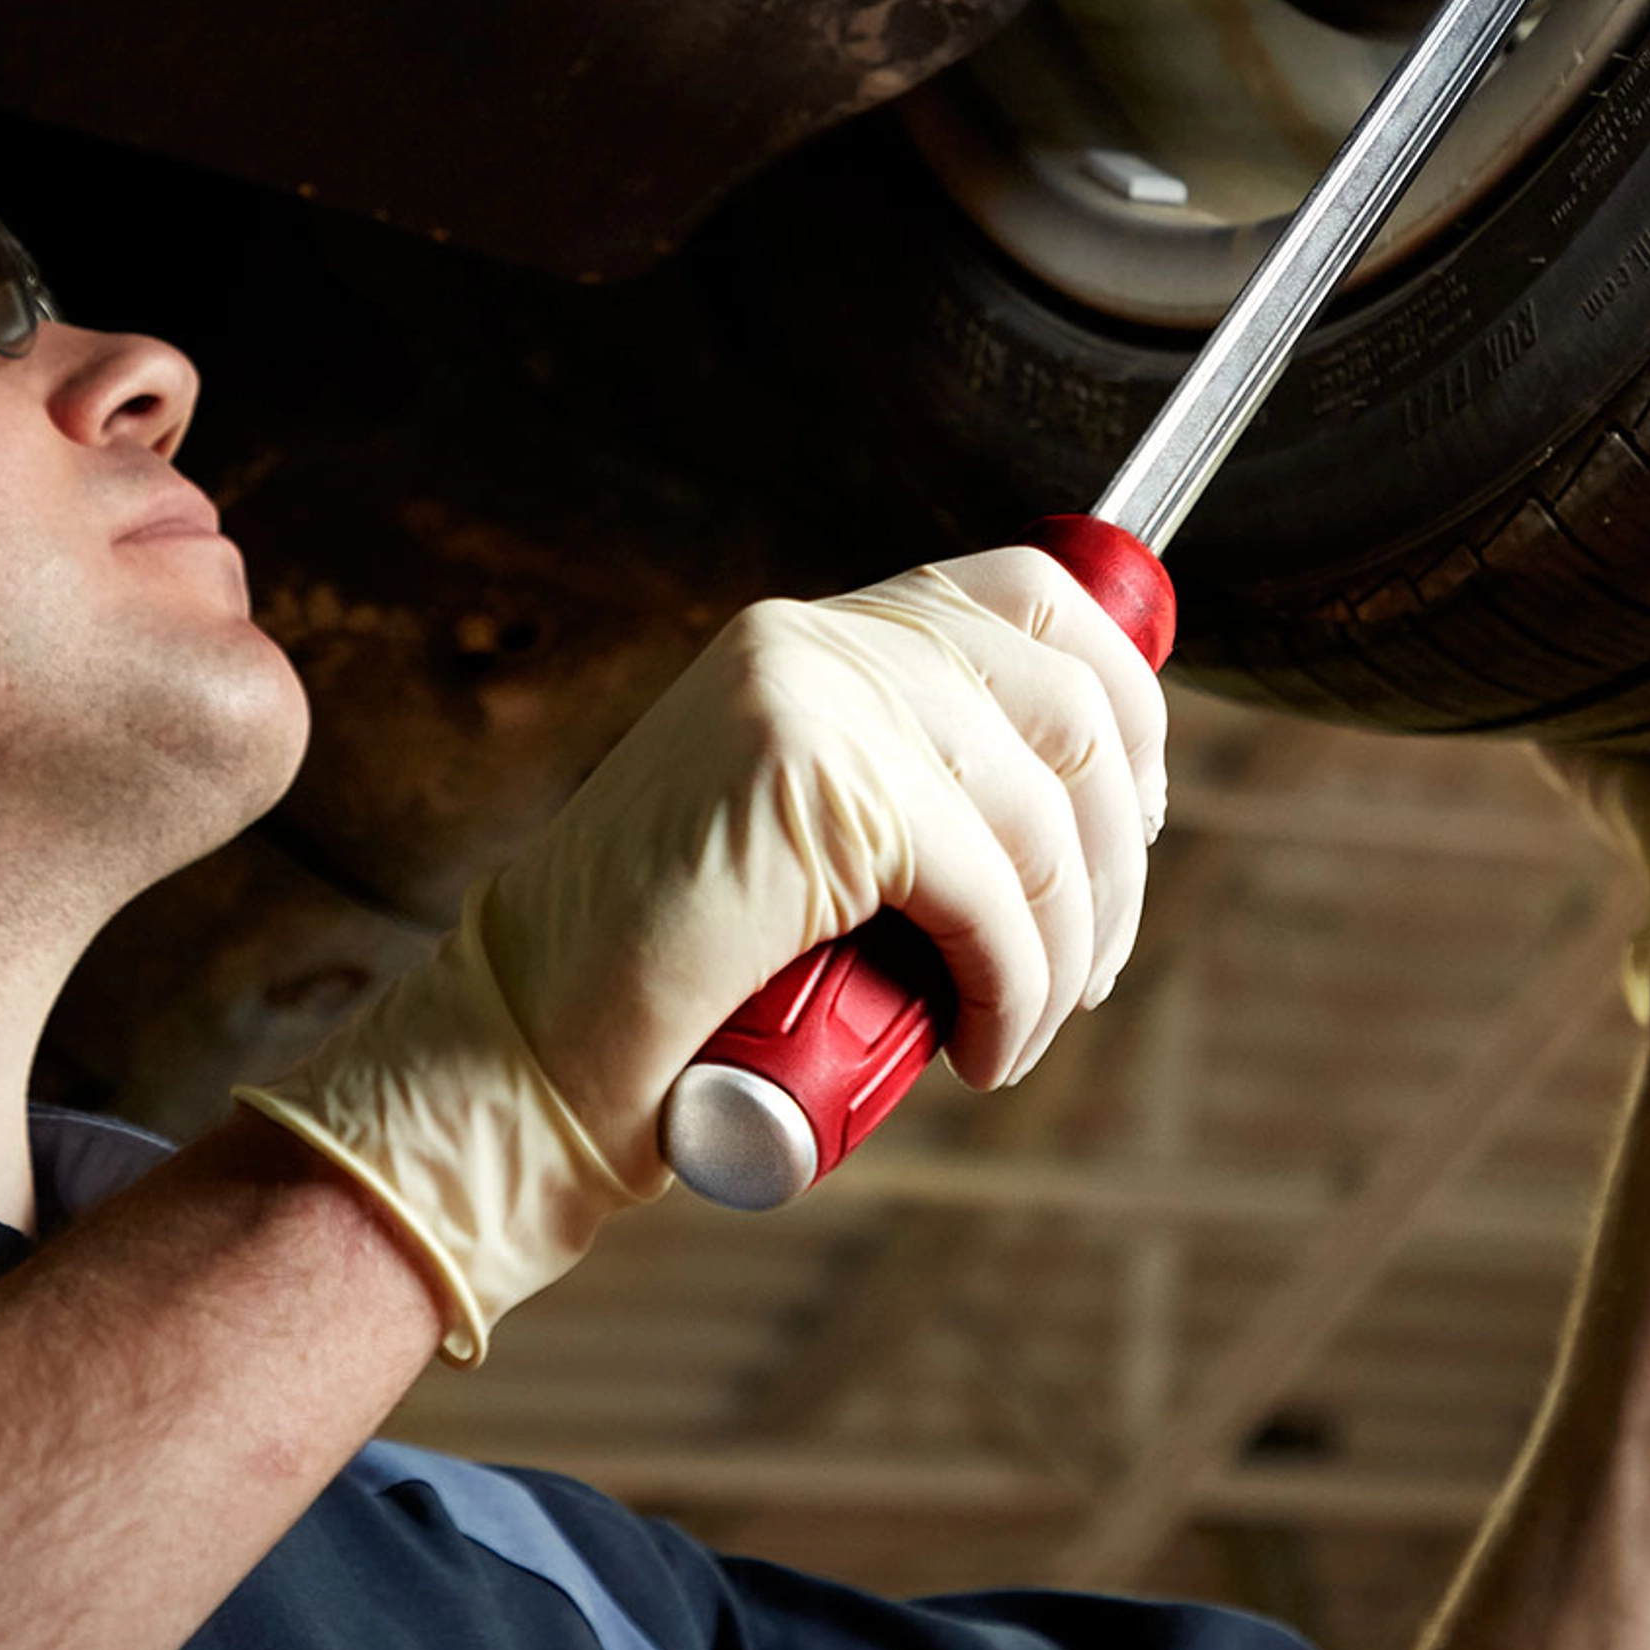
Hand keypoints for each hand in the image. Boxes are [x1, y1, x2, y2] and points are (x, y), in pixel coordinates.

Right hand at [240, 547, 1167, 1356]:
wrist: (517, 1056)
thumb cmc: (668, 983)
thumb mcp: (808, 846)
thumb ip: (902, 787)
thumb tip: (1089, 806)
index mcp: (811, 635)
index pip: (1032, 593)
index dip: (1124, 696)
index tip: (1133, 820)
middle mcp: (814, 640)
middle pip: (1068, 693)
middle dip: (1116, 850)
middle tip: (1094, 965)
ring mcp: (808, 700)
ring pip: (1040, 805)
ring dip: (1069, 944)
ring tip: (1023, 1028)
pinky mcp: (810, 785)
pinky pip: (988, 886)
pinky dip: (1016, 984)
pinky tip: (983, 1047)